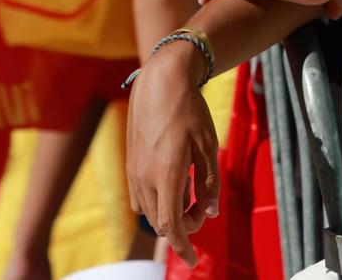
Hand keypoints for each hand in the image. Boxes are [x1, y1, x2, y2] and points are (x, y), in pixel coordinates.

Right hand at [125, 44, 221, 266]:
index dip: (182, 246)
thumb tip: (211, 213)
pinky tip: (172, 185)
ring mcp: (134, 170)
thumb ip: (210, 183)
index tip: (193, 260)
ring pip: (149, 211)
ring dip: (170, 213)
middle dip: (184, 224)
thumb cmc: (189, 110)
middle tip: (203, 205)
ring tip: (190, 191)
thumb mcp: (209, 145)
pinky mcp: (130, 164)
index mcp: (166, 174)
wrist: (160, 81)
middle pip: (162, 222)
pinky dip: (156, 202)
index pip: (170, 225)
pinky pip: (140, 197)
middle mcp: (145, 177)